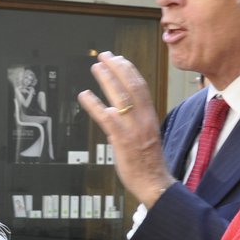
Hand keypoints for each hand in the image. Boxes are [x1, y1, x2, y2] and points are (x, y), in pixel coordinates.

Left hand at [76, 52, 174, 206]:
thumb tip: (117, 113)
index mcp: (150, 117)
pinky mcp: (122, 140)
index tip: (120, 59)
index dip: (129, 70)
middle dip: (118, 67)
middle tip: (104, 56)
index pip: (142, 87)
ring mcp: (133, 129)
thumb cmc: (149, 163)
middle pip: (132, 86)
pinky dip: (95, 105)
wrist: (155, 183)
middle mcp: (143, 119)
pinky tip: (84, 95)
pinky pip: (107, 118)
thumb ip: (135, 122)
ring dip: (107, 80)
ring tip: (96, 67)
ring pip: (120, 97)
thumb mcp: (147, 137)